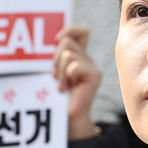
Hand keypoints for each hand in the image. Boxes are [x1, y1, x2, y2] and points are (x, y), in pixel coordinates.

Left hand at [52, 25, 101, 140]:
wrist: (66, 117)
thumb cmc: (55, 95)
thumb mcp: (53, 71)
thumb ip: (56, 57)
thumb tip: (55, 41)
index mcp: (77, 55)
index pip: (80, 32)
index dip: (69, 30)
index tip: (55, 40)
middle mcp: (86, 59)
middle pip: (67, 41)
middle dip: (55, 58)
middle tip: (55, 75)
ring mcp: (91, 67)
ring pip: (68, 54)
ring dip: (59, 70)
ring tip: (61, 84)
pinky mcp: (94, 76)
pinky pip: (74, 66)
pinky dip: (66, 77)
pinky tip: (65, 88)